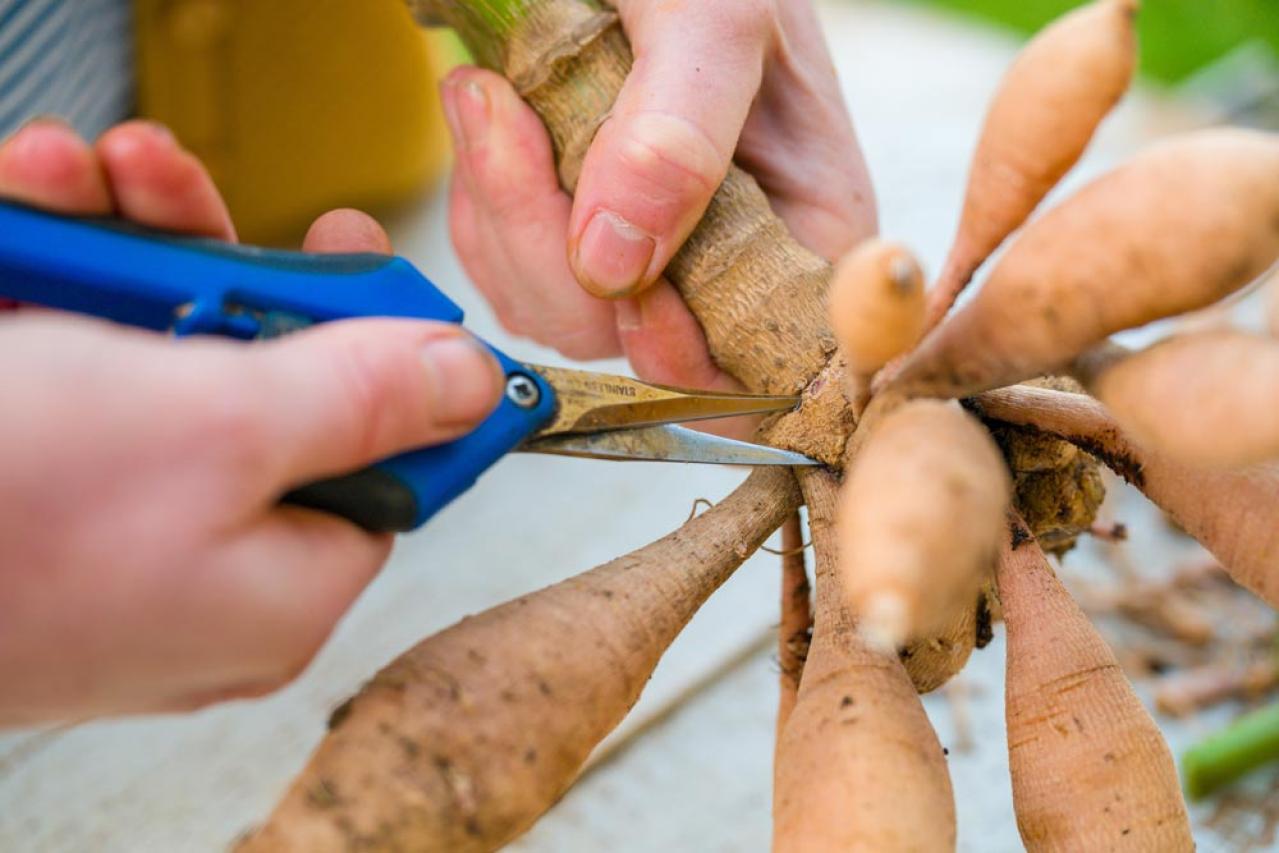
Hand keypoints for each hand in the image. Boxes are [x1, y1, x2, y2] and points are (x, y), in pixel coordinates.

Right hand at [0, 120, 503, 725]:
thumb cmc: (10, 515)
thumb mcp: (218, 428)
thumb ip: (357, 397)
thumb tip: (465, 383)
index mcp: (282, 584)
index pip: (388, 463)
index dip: (385, 352)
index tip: (358, 258)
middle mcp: (203, 572)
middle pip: (265, 397)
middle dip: (219, 268)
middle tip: (177, 185)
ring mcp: (108, 539)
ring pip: (154, 372)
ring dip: (119, 256)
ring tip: (74, 174)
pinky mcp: (30, 500)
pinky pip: (69, 382)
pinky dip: (52, 292)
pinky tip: (31, 218)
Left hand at [441, 0, 875, 396]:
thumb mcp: (714, 16)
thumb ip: (678, 134)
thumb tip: (613, 267)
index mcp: (807, 228)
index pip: (761, 365)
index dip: (682, 355)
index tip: (616, 281)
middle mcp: (731, 259)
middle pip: (634, 348)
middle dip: (550, 249)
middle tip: (506, 115)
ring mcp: (650, 252)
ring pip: (559, 313)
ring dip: (503, 212)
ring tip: (492, 92)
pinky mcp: (579, 235)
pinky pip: (513, 273)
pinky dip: (484, 206)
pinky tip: (490, 115)